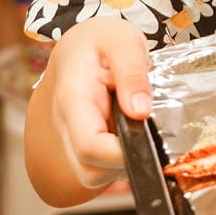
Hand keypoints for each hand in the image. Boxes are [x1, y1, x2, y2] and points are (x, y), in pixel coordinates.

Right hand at [39, 17, 151, 192]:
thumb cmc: (100, 40)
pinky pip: (99, 168)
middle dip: (125, 162)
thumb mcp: (122, 41)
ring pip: (94, 174)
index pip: (89, 145)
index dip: (120, 153)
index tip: (146, 138)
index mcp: (73, 99)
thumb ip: (132, 72)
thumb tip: (140, 110)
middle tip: (148, 133)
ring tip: (140, 129)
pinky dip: (120, 161)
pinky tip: (132, 135)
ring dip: (123, 163)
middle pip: (90, 170)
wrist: (81, 43)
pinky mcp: (82, 145)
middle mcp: (67, 125)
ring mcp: (72, 138)